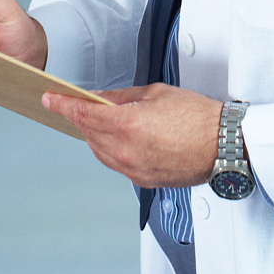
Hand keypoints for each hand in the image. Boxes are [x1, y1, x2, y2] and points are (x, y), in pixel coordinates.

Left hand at [42, 84, 222, 187]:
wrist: (224, 145)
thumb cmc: (197, 116)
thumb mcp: (155, 94)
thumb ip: (121, 98)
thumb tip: (99, 100)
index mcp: (128, 125)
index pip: (83, 114)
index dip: (62, 105)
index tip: (49, 99)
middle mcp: (126, 151)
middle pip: (88, 133)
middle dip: (80, 118)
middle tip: (75, 106)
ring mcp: (134, 169)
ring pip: (99, 152)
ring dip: (94, 136)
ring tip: (97, 121)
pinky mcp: (144, 180)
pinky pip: (115, 164)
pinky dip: (109, 150)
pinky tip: (115, 139)